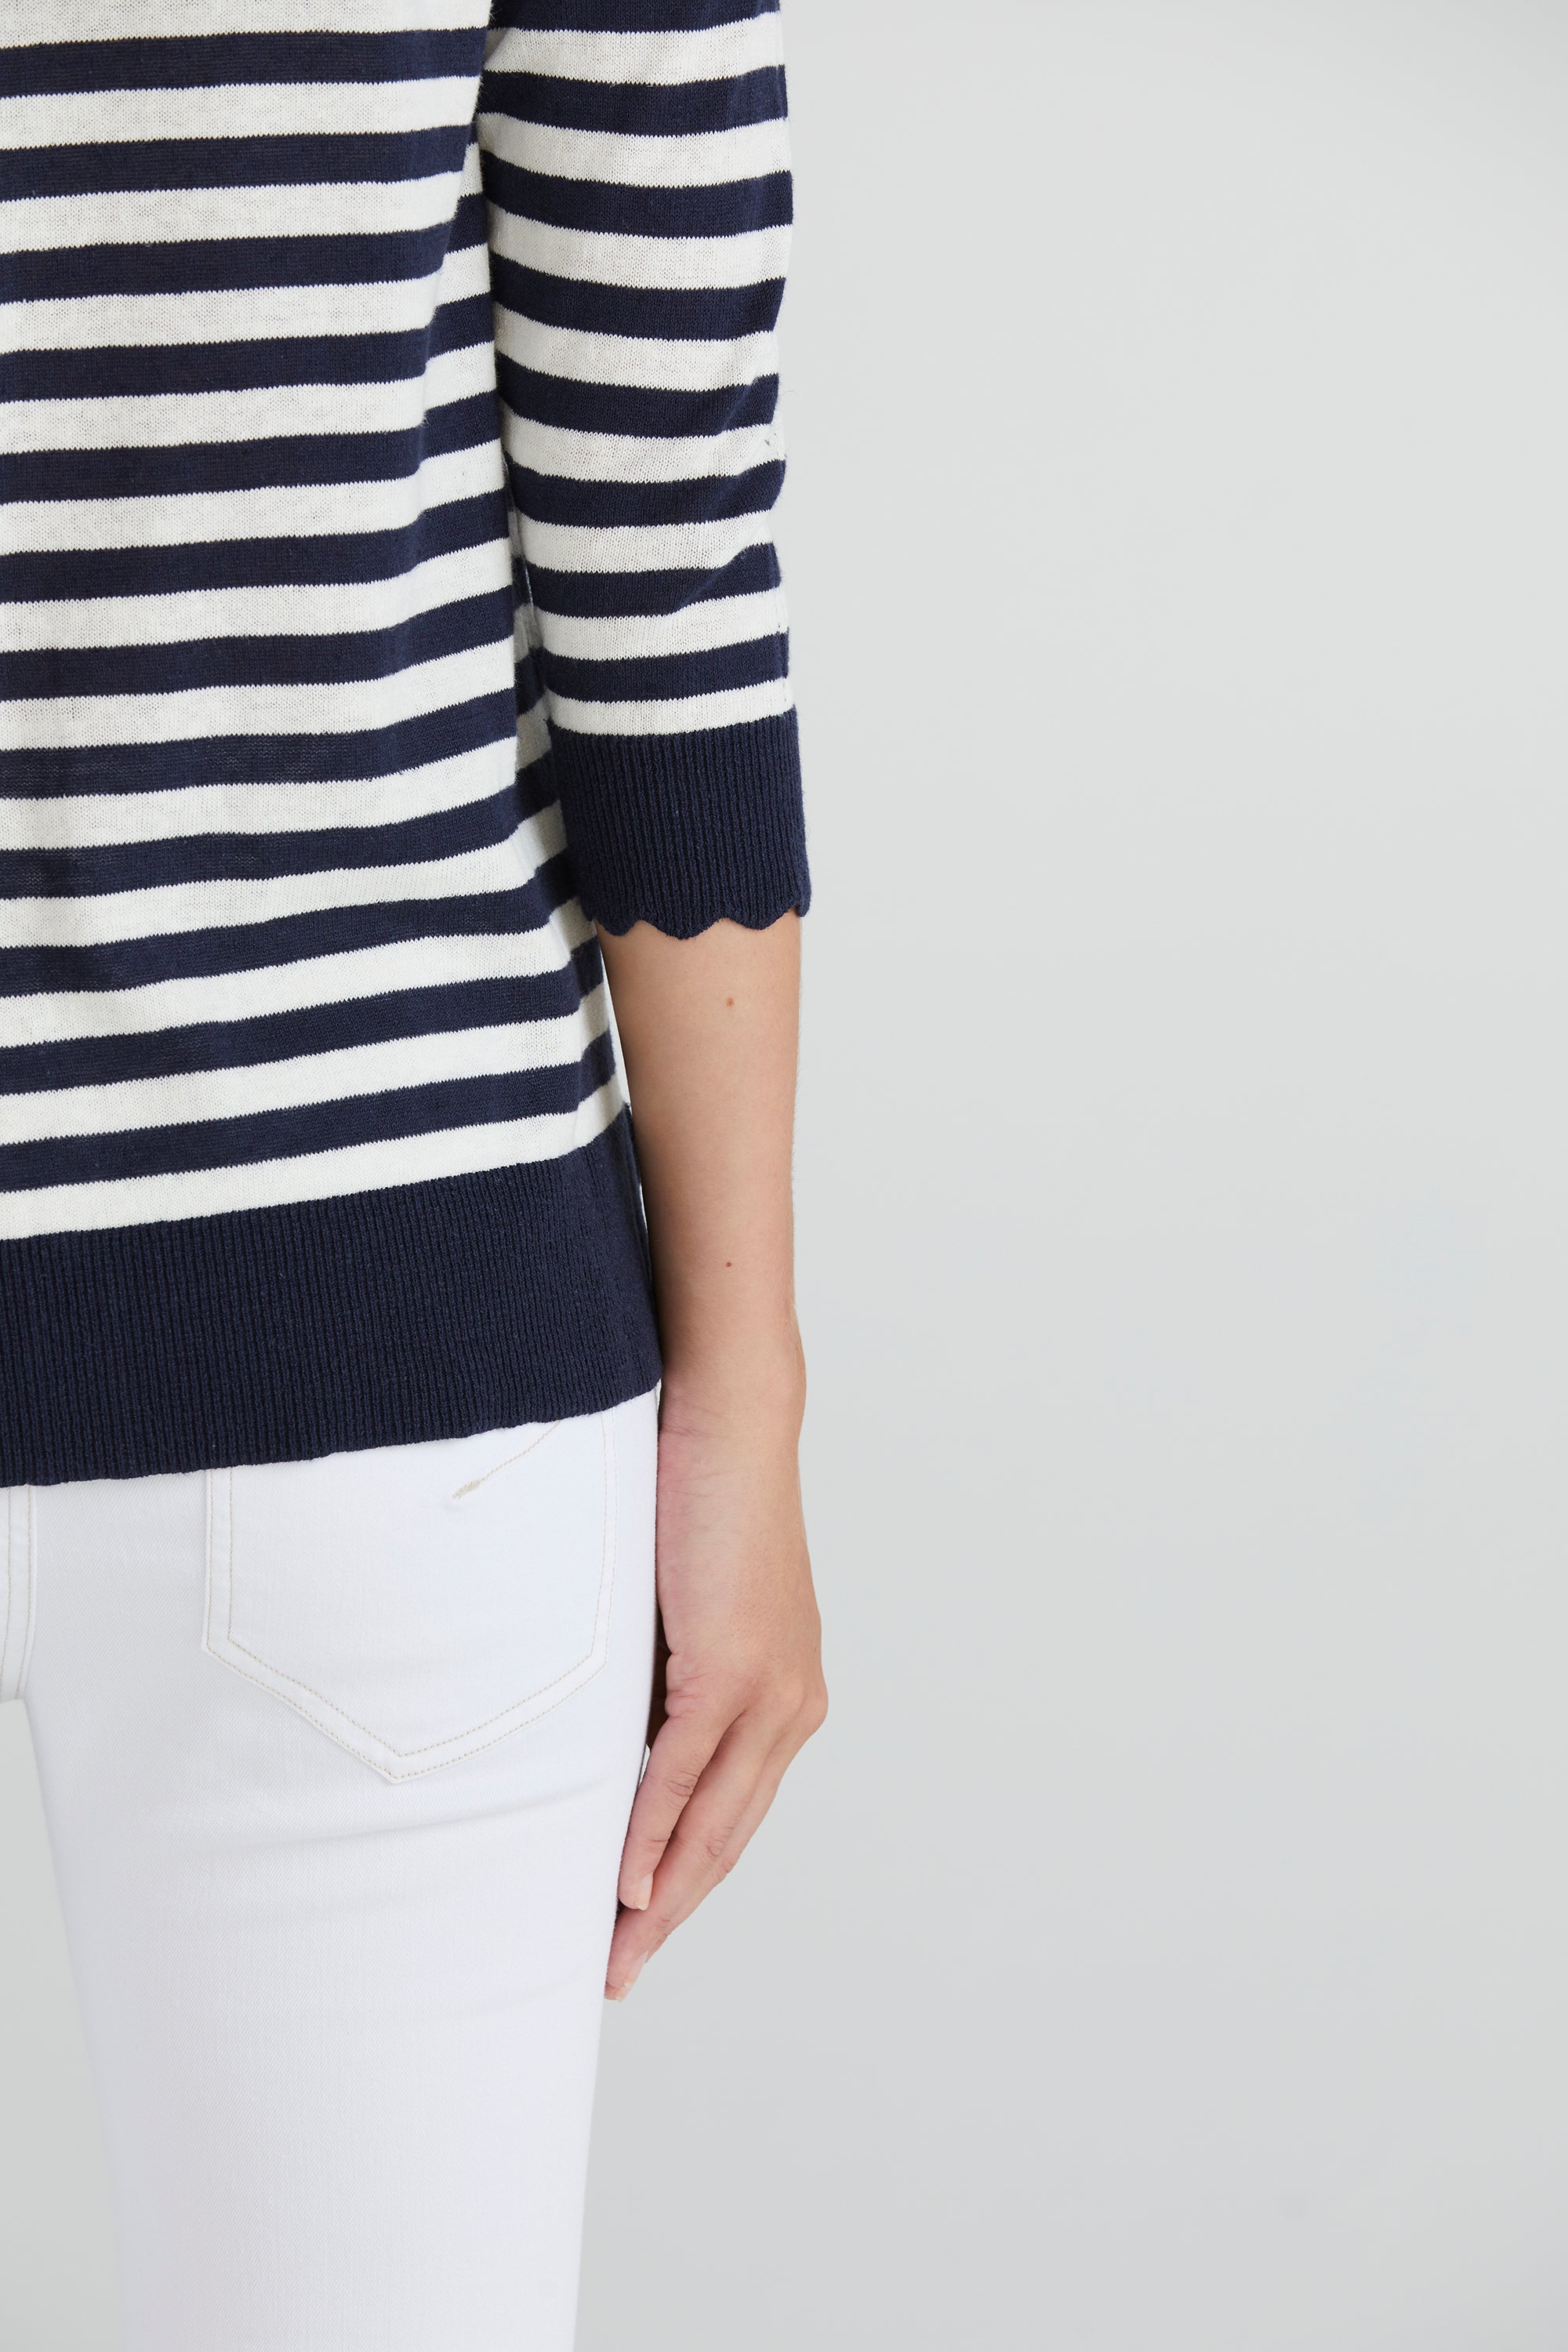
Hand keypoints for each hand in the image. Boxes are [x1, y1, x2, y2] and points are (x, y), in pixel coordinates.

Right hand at [606, 1374, 826, 1998]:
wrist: (729, 1421)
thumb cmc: (696, 1501)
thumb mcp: (676, 1614)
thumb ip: (658, 1684)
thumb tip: (605, 1744)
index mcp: (784, 1697)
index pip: (733, 1815)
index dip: (688, 1881)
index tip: (639, 1933)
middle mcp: (790, 1706)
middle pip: (727, 1840)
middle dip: (672, 1914)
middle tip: (618, 1975)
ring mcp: (769, 1691)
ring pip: (711, 1823)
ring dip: (660, 1897)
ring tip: (614, 1954)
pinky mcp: (731, 1670)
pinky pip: (682, 1773)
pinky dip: (650, 1834)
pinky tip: (623, 1886)